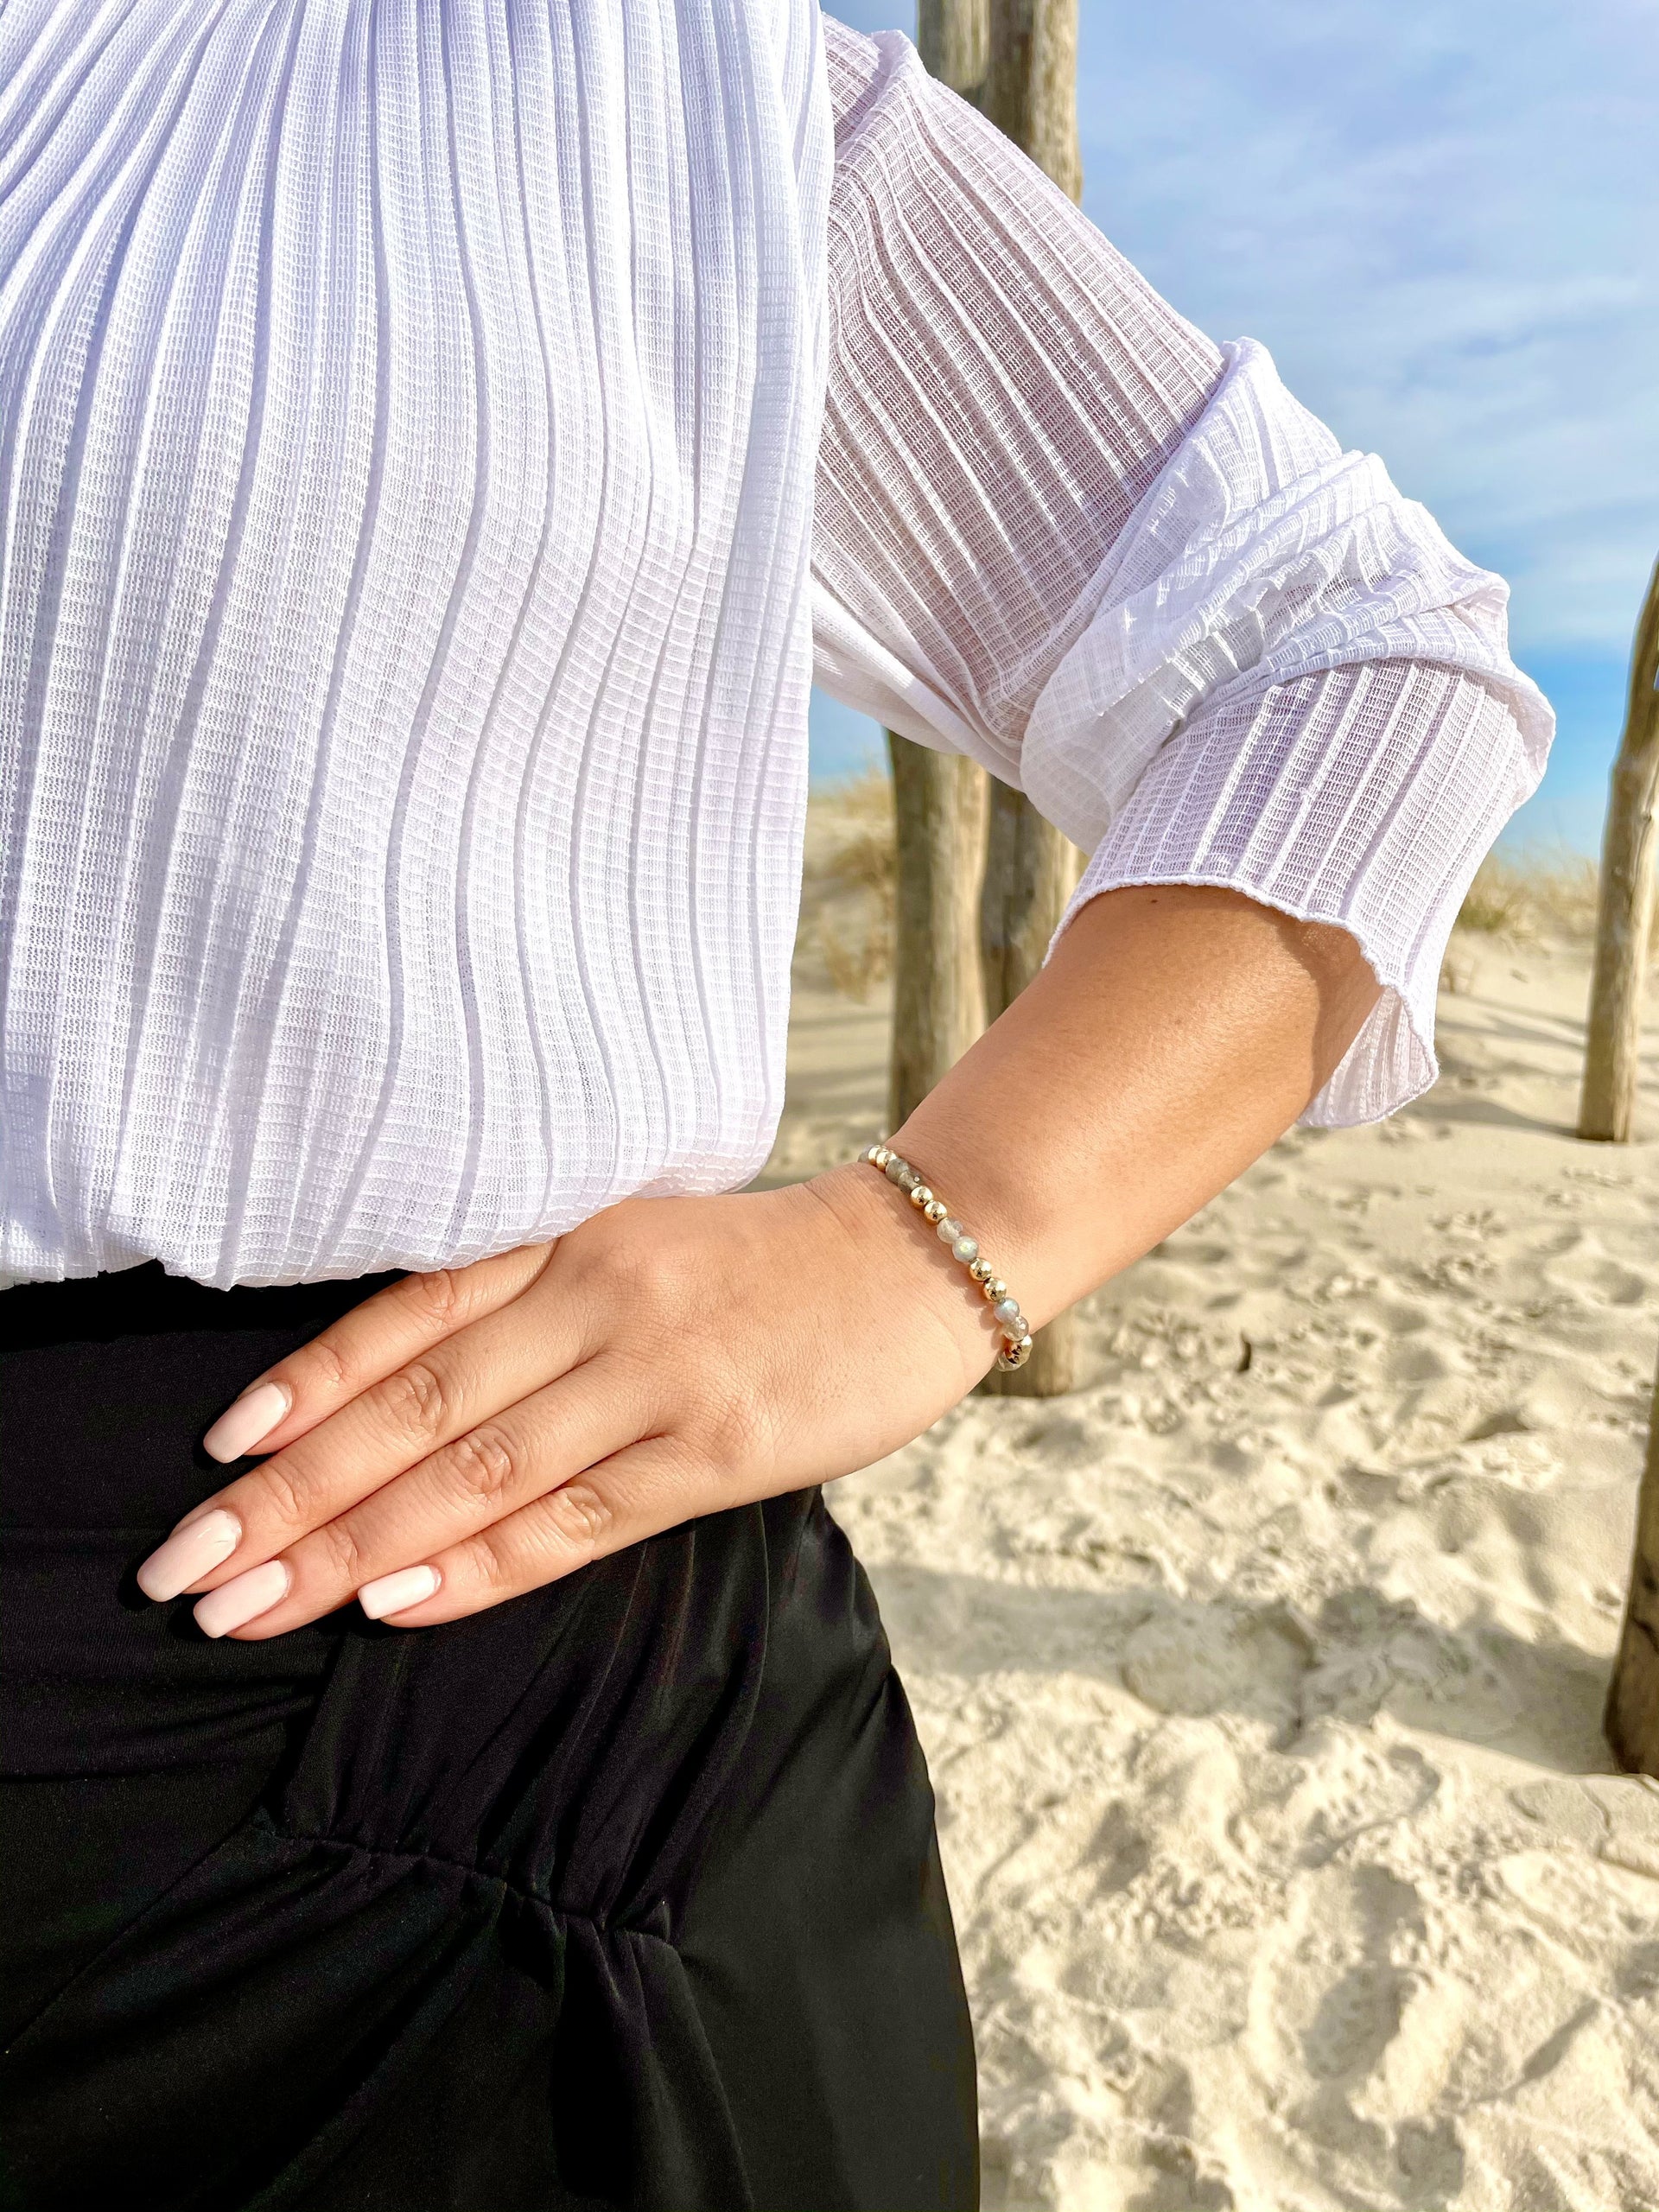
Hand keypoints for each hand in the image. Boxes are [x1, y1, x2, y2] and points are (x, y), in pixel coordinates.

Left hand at [135, 1166, 1009, 1637]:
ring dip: (353, 1547)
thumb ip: (530, 1304)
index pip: (405, 1319)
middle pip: (413, 1405)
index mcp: (566, 1238)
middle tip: (187, 1567)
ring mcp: (655, 1374)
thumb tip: (399, 1398)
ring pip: (475, 1469)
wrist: (918, 1255)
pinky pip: (575, 1520)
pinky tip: (398, 1605)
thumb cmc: (762, 1264)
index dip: (303, 1387)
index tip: (215, 1456)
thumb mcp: (634, 1242)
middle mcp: (595, 1298)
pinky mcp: (718, 1450)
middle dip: (291, 1494)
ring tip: (254, 1606)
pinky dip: (479, 1566)